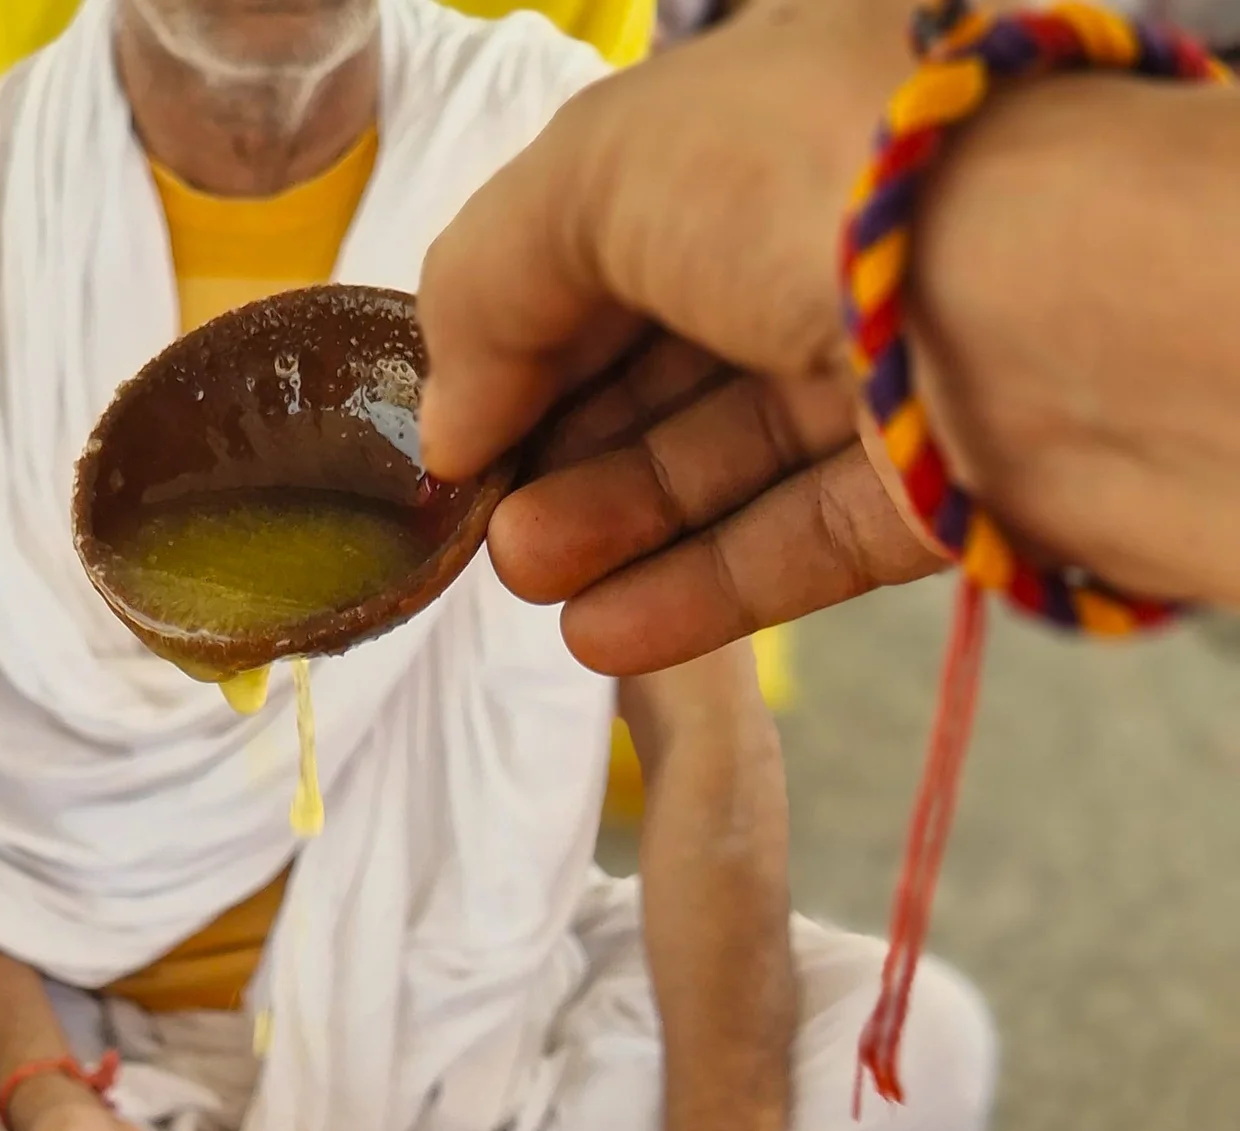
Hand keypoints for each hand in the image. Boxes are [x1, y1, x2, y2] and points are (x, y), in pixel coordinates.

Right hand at [415, 0, 940, 671]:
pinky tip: (601, 635)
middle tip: (479, 522)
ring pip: (720, 458)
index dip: (521, 327)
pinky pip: (791, 545)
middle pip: (660, 357)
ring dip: (607, 526)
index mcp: (766, 117)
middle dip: (555, 443)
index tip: (451, 426)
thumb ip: (490, 280)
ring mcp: (888, 364)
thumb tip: (450, 415)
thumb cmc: (832, 186)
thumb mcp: (602, 174)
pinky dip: (692, 594)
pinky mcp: (931, 488)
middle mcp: (830, 233)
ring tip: (526, 576)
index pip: (613, 228)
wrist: (1058, 302)